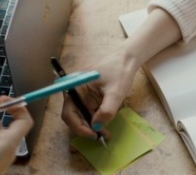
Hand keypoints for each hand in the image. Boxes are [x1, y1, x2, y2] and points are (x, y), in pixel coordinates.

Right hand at [61, 8, 181, 137]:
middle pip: (73, 116)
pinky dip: (96, 119)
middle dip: (85, 128)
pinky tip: (106, 124)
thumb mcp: (115, 93)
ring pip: (82, 115)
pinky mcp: (90, 95)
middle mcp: (75, 91)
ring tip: (106, 133)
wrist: (127, 58)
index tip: (93, 134)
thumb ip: (106, 111)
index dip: (78, 126)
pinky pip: (89, 111)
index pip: (68, 112)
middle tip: (101, 136)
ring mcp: (83, 93)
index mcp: (75, 87)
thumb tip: (96, 127)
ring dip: (91, 125)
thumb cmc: (119, 71)